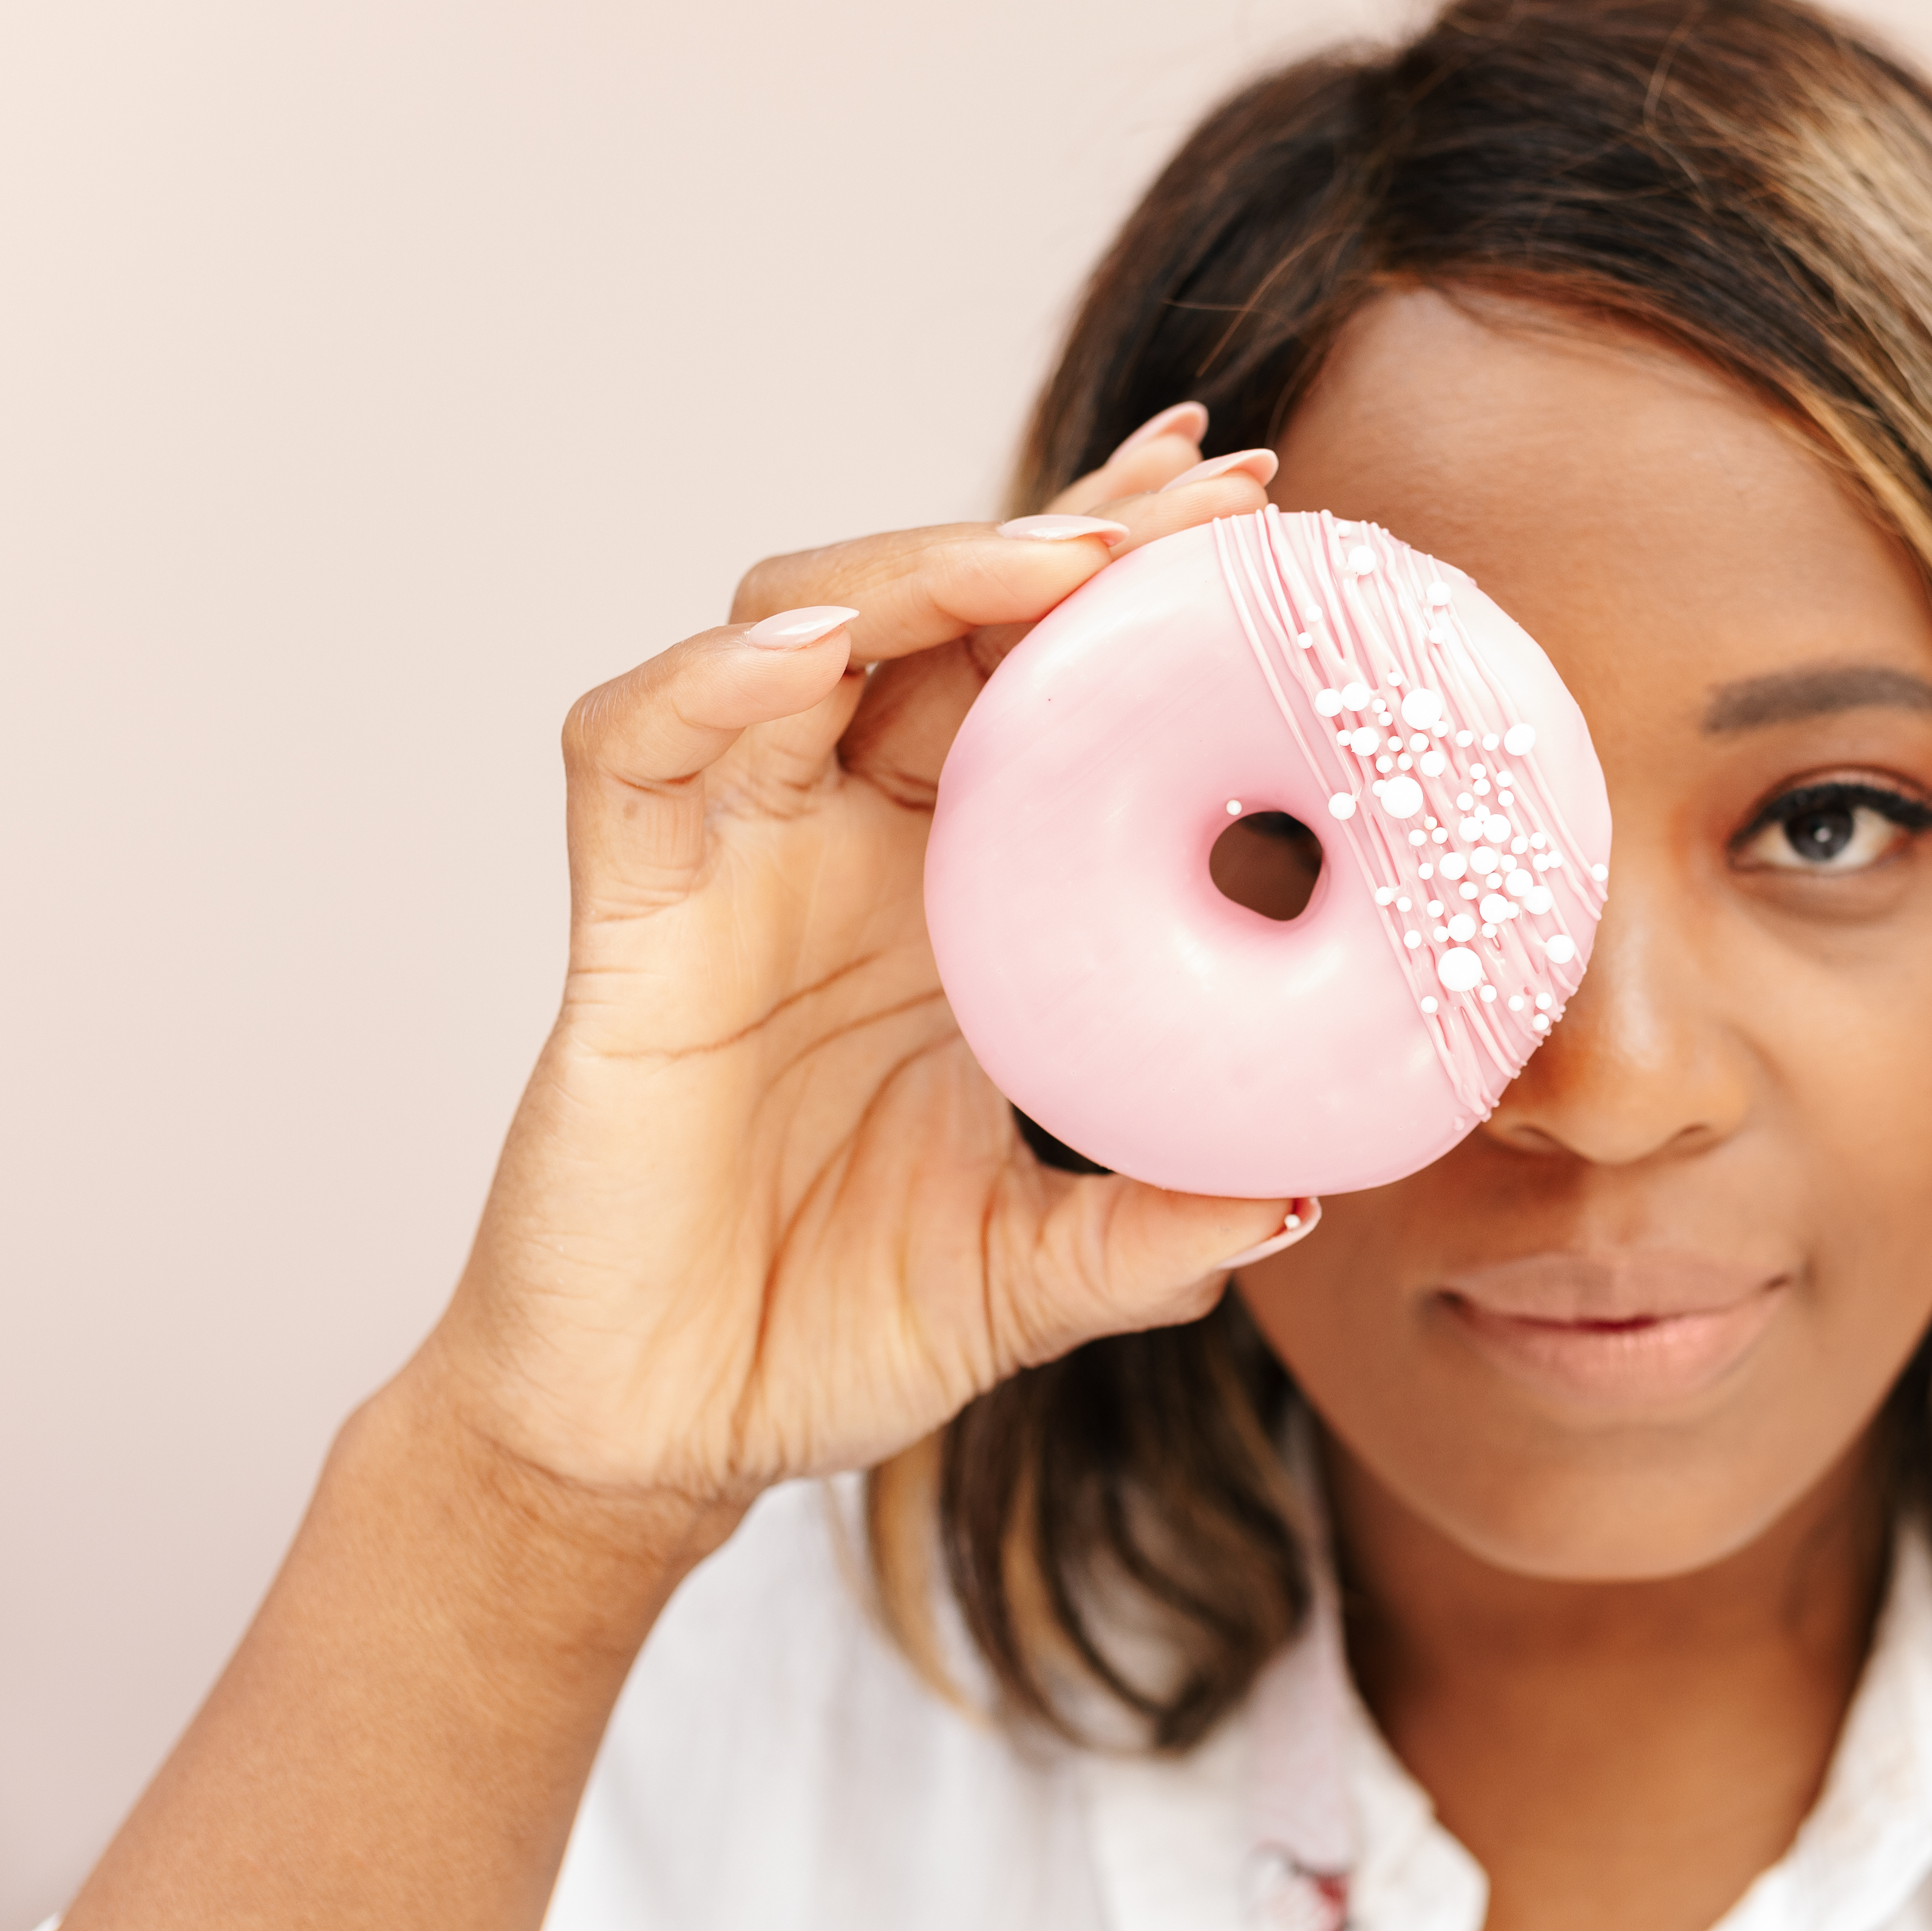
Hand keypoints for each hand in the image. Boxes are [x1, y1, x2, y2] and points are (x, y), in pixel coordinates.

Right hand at [404, 410, 1307, 1566]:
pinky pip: (636, 749)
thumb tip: (1307, 1195)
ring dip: (919, 572)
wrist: (669, 1435)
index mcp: (953, 897)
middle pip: (936, 614)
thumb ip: (1153, 1231)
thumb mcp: (1033, 1278)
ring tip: (1054, 562)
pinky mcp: (624, 920)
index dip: (1132, 581)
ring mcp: (728, 868)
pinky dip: (714, 682)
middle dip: (1064, 532)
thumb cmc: (829, 1330)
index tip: (1260, 509)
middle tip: (1203, 495)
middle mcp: (842, 847)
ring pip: (790, 629)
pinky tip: (817, 653)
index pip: (1040, 681)